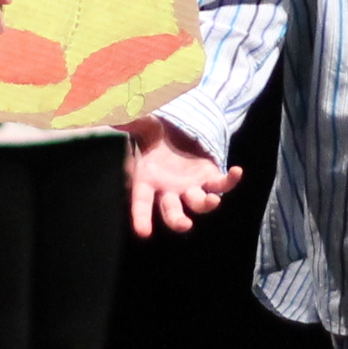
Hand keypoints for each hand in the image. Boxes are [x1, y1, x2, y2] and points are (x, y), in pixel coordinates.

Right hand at [122, 114, 243, 236]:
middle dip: (177, 220)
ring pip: (198, 203)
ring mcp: (191, 187)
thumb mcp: (142, 125)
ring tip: (213, 200)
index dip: (141, 218)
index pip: (141, 203)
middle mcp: (169, 190)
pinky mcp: (209, 178)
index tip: (143, 233)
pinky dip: (230, 180)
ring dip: (206, 204)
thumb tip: (111, 116)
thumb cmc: (154, 134)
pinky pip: (221, 184)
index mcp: (147, 181)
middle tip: (184, 225)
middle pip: (172, 211)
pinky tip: (236, 172)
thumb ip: (129, 122)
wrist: (177, 133)